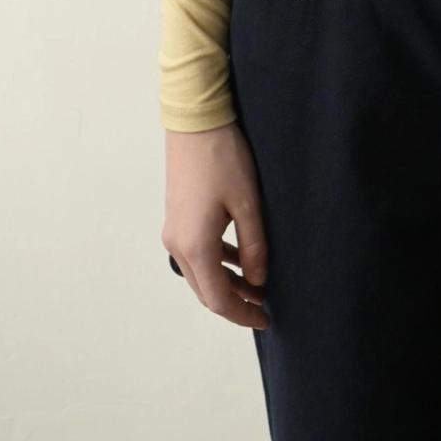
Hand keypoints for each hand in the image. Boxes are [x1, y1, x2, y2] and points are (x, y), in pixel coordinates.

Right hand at [162, 122, 270, 328]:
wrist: (195, 122)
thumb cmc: (223, 158)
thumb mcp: (248, 203)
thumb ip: (254, 246)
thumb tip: (258, 279)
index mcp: (195, 245)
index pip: (217, 299)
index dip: (242, 314)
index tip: (266, 318)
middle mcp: (177, 244)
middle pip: (206, 291)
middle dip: (235, 302)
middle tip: (265, 304)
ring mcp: (174, 231)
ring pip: (200, 273)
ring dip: (226, 282)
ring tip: (258, 282)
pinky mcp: (177, 218)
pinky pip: (196, 253)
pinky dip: (217, 262)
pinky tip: (239, 256)